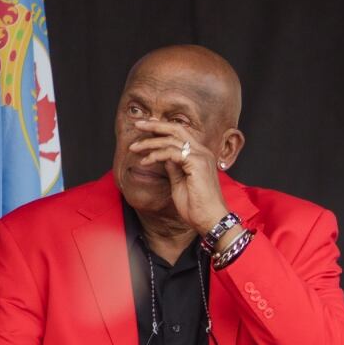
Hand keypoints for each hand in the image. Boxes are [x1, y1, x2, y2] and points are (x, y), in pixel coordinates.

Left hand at [128, 119, 230, 235]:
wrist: (209, 220)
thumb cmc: (196, 207)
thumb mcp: (179, 183)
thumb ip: (173, 168)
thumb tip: (163, 157)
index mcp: (200, 156)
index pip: (180, 134)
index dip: (162, 129)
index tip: (145, 129)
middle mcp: (202, 152)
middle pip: (176, 129)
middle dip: (155, 125)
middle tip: (138, 124)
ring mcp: (201, 156)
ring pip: (171, 140)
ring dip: (150, 142)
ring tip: (134, 148)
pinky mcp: (197, 163)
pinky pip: (171, 153)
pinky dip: (156, 155)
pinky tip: (145, 162)